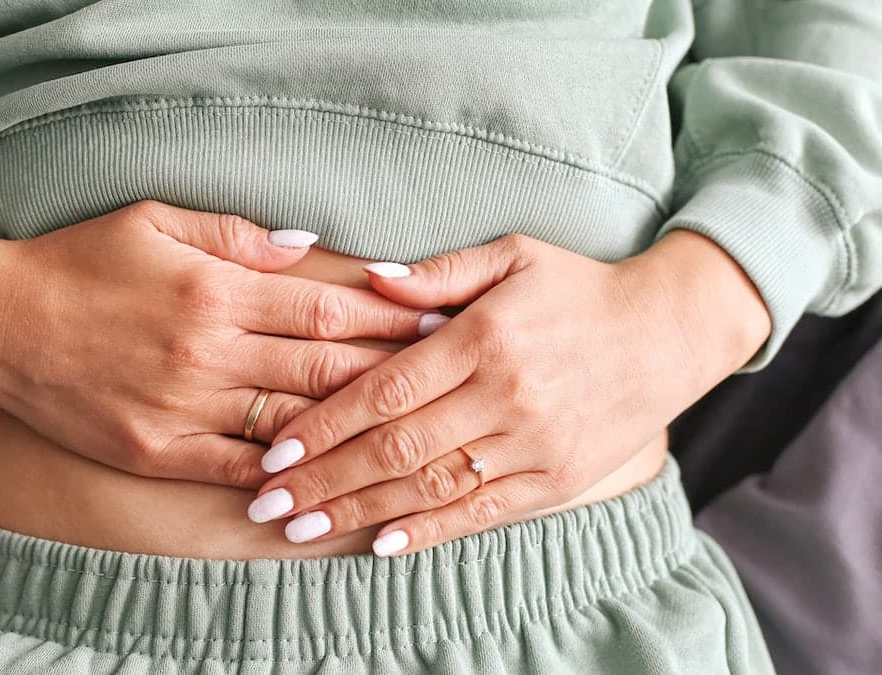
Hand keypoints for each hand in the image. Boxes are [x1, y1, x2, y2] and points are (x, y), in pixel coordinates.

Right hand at [0, 200, 439, 487]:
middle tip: (447, 377)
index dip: (389, 319)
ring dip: (353, 428)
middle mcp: (208, 352)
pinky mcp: (156, 450)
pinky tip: (327, 476)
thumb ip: (236, 235)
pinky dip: (286, 474)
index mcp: (215, 290)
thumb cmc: (75, 263)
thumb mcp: (151, 221)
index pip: (328, 310)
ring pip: (291, 424)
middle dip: (392, 372)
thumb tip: (307, 244)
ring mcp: (183, 407)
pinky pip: (237, 467)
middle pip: (324, 369)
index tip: (435, 321)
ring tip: (406, 429)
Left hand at [243, 231, 769, 553]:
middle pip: (397, 448)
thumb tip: (368, 279)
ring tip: (302, 530)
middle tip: (266, 504)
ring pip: (431, 487)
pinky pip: (484, 513)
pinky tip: (381, 546)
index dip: (325, 425)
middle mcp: (506, 396)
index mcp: (484, 338)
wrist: (669, 332)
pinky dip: (431, 532)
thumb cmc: (578, 288)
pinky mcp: (558, 478)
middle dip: (324, 480)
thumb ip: (437, 274)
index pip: (386, 390)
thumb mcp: (512, 256)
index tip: (274, 451)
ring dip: (360, 512)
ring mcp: (534, 444)